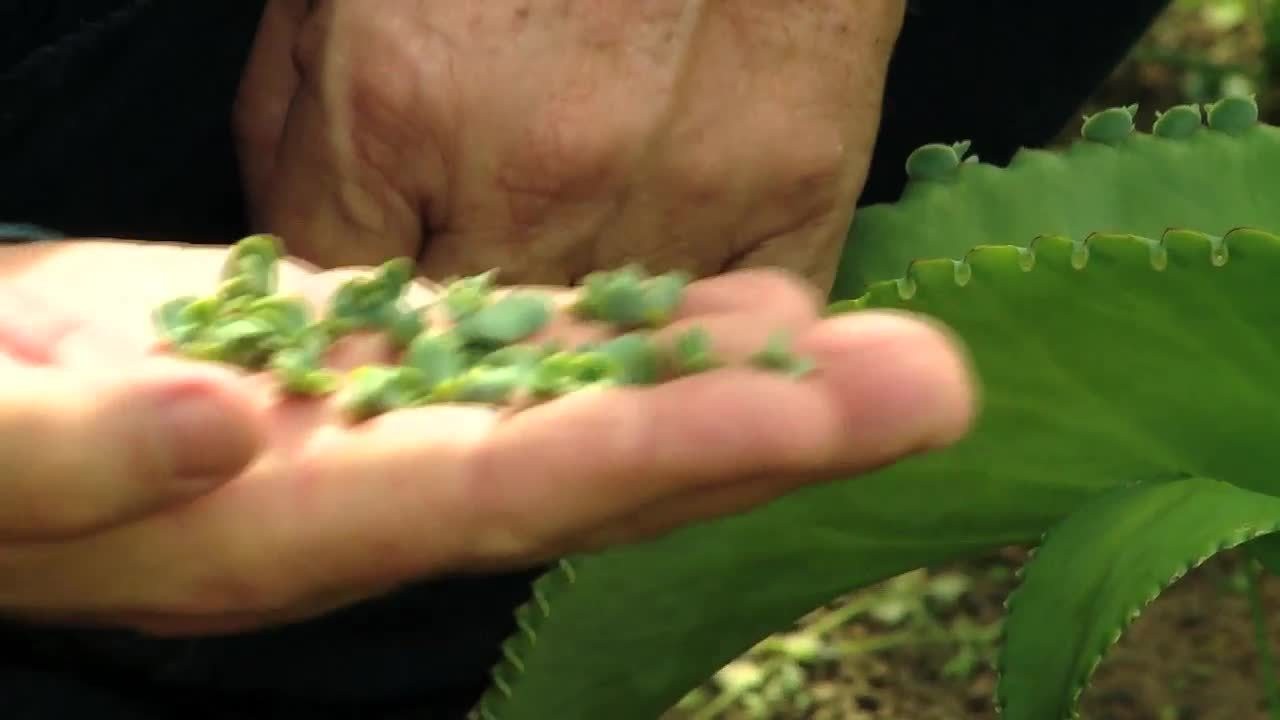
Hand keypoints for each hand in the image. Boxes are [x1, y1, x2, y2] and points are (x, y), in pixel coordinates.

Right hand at [0, 240, 972, 635]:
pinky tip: (746, 313)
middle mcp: (382, 490)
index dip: (649, 461)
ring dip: (734, 375)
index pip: (499, 497)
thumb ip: (82, 454)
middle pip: (596, 466)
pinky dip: (641, 332)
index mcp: (290, 522)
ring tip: (877, 345)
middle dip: (760, 431)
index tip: (797, 420)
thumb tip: (214, 432)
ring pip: (591, 404)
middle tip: (925, 386)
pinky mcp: (389, 360)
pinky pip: (539, 348)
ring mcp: (400, 424)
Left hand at [233, 0, 905, 289]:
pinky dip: (694, 318)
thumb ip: (301, 125)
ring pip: (600, 347)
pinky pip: (727, 321)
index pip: (343, 301)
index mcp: (399, 102)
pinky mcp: (792, 199)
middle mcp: (536, 175)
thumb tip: (306, 249)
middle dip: (464, 322)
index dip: (358, 312)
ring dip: (579, 317)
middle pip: (472, 348)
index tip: (389, 289)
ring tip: (584, 236)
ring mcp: (675, 197)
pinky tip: (671, 250)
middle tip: (485, 268)